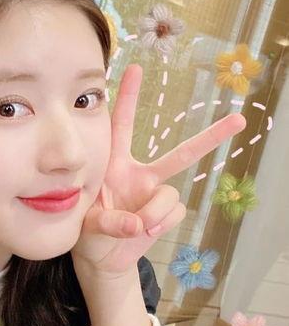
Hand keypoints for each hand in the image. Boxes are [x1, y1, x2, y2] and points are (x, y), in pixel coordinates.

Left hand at [71, 64, 245, 276]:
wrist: (100, 258)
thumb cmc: (87, 231)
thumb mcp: (87, 222)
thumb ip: (110, 221)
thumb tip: (138, 225)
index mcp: (114, 164)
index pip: (121, 125)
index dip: (129, 97)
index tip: (135, 67)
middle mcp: (140, 174)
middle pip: (179, 154)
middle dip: (209, 137)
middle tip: (238, 118)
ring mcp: (155, 195)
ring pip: (172, 194)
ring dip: (153, 213)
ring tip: (134, 227)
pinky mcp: (166, 215)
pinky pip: (174, 214)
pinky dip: (158, 225)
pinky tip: (143, 232)